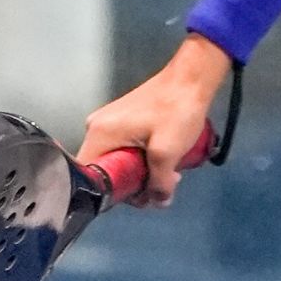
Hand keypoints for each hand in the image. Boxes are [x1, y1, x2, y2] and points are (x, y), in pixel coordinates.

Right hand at [76, 35, 230, 207]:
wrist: (190, 79)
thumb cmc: (176, 111)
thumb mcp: (167, 151)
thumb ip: (159, 182)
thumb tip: (158, 202)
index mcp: (99, 134)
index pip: (91, 176)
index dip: (112, 194)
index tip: (138, 197)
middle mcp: (96, 129)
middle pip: (105, 171)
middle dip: (132, 185)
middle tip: (160, 188)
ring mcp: (108, 124)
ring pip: (118, 162)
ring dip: (141, 173)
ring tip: (169, 175)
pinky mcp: (122, 122)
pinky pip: (124, 150)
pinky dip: (141, 160)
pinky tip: (163, 162)